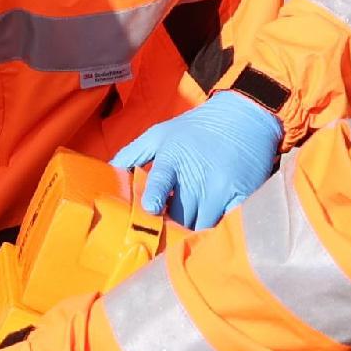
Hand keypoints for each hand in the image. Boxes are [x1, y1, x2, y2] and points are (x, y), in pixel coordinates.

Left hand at [110, 94, 284, 230]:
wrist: (244, 116)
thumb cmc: (196, 128)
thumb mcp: (160, 133)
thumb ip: (132, 154)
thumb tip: (107, 173)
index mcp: (174, 158)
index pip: (162, 181)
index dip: (156, 196)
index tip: (152, 208)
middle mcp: (198, 175)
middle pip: (179, 216)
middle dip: (170, 226)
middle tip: (163, 235)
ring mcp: (222, 187)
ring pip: (201, 225)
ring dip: (192, 232)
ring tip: (185, 233)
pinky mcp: (242, 196)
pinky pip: (227, 223)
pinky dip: (217, 230)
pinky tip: (211, 230)